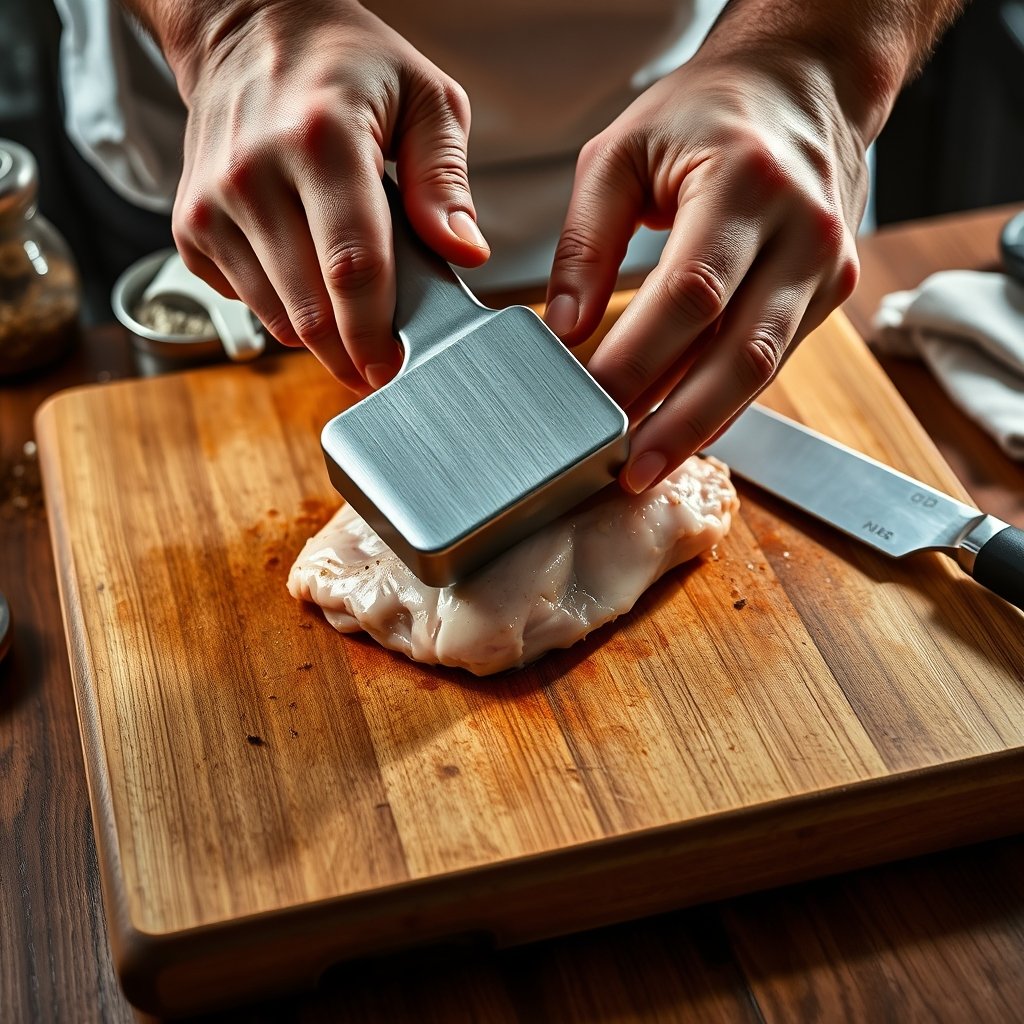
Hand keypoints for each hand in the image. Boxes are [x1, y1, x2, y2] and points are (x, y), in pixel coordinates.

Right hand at [166, 0, 488, 391]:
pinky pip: (244, 303)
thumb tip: (465, 253)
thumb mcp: (424, 98)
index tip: (396, 368)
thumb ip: (445, 179)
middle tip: (381, 361)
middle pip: (311, 309)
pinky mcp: (188, 227)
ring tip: (349, 311)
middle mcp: (252, 174)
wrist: (245, 30)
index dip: (377, 334)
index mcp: (320, 139)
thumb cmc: (345, 65)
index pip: (353, 266)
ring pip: (276, 318)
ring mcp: (211, 205)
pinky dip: (280, 307)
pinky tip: (302, 272)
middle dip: (352, 353)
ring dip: (320, 334)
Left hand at [544, 45, 867, 491]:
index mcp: (745, 183)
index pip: (689, 294)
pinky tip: (685, 429)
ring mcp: (826, 266)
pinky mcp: (829, 292)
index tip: (590, 401)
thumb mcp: (622, 153)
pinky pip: (772, 362)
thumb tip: (565, 328)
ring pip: (763, 370)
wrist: (801, 89)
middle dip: (679, 421)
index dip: (639, 359)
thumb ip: (586, 241)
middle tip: (629, 469)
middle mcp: (801, 230)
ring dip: (702, 425)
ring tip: (649, 464)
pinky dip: (725, 402)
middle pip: (740, 352)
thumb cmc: (706, 115)